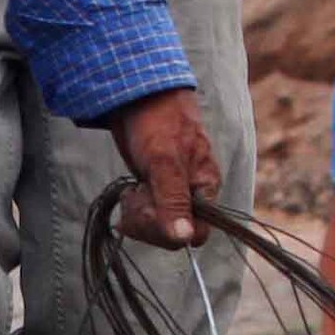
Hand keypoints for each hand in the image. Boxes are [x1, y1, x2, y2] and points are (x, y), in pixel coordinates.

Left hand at [108, 92, 218, 245]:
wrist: (138, 96)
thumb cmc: (156, 122)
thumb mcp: (163, 162)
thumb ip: (174, 200)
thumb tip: (183, 238)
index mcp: (206, 187)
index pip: (195, 233)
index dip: (168, 230)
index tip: (147, 210)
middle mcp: (194, 194)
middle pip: (174, 234)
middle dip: (148, 221)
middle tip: (133, 197)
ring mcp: (174, 192)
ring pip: (159, 225)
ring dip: (139, 216)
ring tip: (130, 192)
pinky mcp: (157, 189)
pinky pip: (149, 213)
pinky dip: (135, 209)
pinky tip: (128, 194)